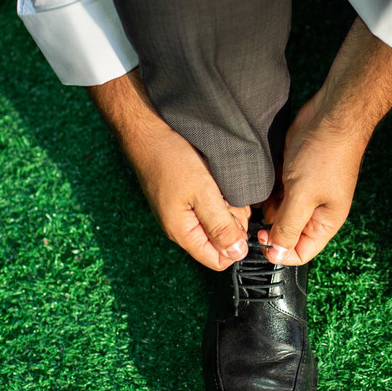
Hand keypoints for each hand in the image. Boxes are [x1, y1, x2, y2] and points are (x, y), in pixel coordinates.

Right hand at [88, 70, 249, 270]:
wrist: (149, 130)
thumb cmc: (171, 159)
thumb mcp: (202, 192)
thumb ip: (220, 224)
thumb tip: (237, 253)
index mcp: (183, 233)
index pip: (218, 260)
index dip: (236, 246)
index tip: (242, 221)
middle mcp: (183, 226)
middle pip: (222, 239)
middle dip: (234, 220)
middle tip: (229, 195)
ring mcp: (185, 210)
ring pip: (220, 219)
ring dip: (229, 204)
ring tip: (221, 182)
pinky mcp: (188, 195)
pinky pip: (213, 203)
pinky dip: (221, 193)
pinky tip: (217, 177)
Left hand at [258, 17, 391, 264]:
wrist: (331, 115)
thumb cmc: (325, 156)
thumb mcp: (303, 197)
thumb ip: (288, 227)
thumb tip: (276, 252)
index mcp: (325, 222)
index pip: (301, 253)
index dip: (280, 253)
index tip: (259, 244)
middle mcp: (316, 210)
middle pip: (288, 232)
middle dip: (270, 228)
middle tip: (253, 219)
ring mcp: (305, 190)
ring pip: (279, 211)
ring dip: (266, 208)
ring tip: (258, 196)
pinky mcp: (294, 173)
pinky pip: (276, 191)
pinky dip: (266, 190)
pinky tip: (261, 182)